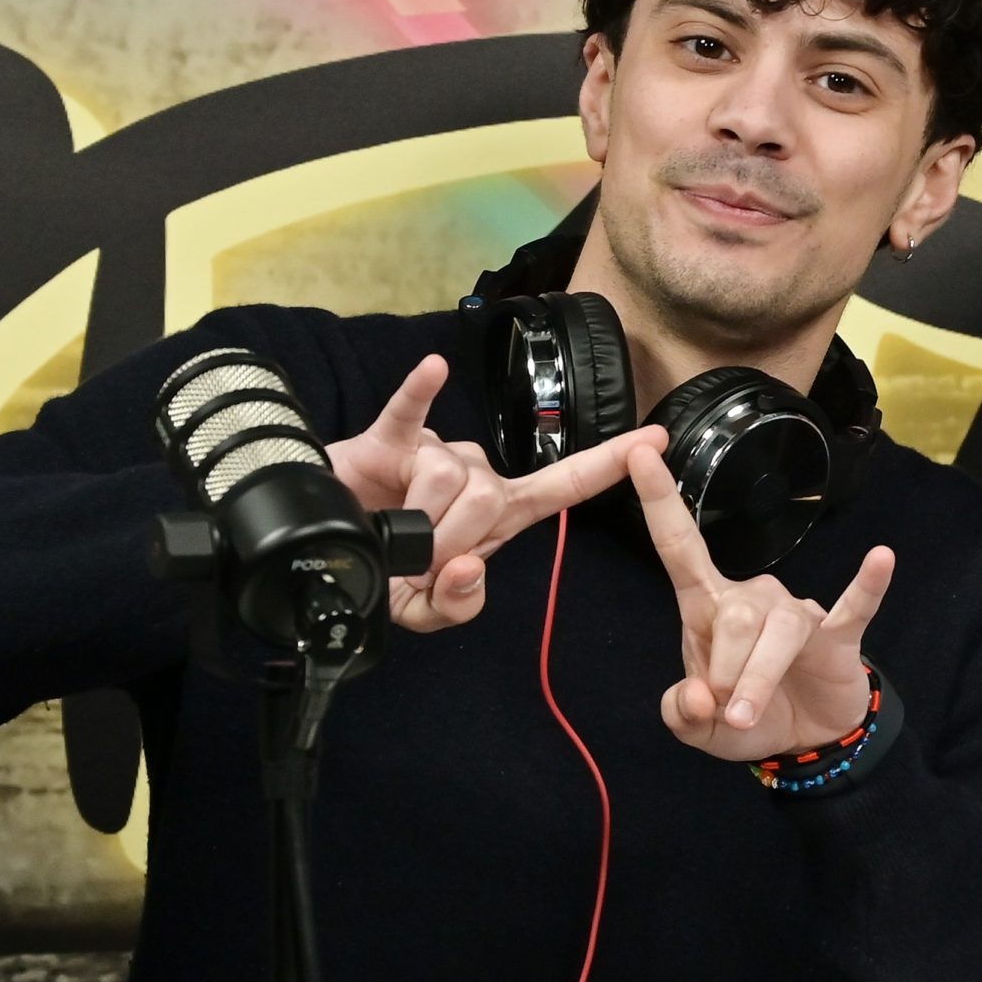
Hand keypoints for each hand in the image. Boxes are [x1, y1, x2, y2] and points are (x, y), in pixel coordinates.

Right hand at [324, 354, 657, 630]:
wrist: (327, 550)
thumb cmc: (382, 570)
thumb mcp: (426, 611)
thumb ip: (458, 605)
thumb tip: (466, 569)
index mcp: (497, 514)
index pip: (563, 484)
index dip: (606, 465)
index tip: (655, 439)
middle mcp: (475, 475)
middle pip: (488, 496)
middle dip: (449, 540)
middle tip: (417, 563)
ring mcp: (434, 453)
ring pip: (448, 477)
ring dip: (417, 519)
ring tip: (392, 534)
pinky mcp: (389, 439)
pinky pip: (410, 411)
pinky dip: (420, 391)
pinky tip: (433, 370)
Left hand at [628, 439, 893, 761]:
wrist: (807, 737)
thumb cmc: (746, 715)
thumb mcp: (700, 730)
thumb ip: (682, 715)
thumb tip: (695, 696)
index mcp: (708, 609)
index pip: (680, 546)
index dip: (660, 501)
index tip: (641, 452)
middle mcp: (753, 598)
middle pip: (735, 615)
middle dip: (725, 669)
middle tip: (725, 713)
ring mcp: (799, 612)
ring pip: (779, 628)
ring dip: (760, 677)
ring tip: (748, 716)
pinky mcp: (840, 633)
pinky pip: (855, 604)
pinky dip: (867, 584)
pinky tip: (881, 559)